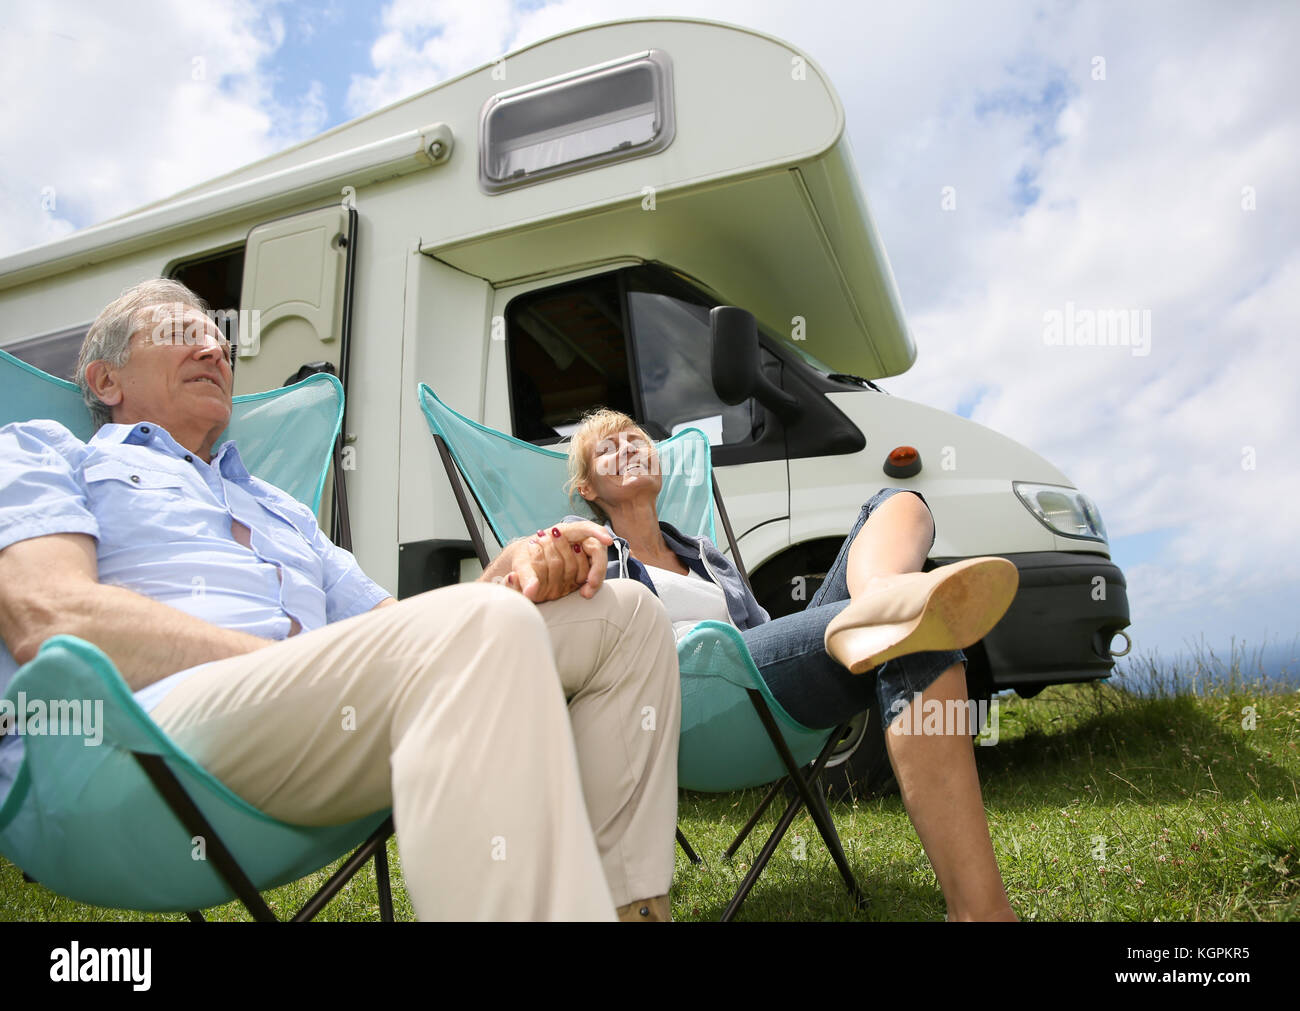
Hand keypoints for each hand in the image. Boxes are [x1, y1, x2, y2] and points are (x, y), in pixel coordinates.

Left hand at [490, 522, 612, 602]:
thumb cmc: (523, 559)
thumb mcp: (521, 565)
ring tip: (587, 593)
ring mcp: (582, 552)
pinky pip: (593, 572)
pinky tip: (585, 593)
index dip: (597, 532)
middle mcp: (577, 539)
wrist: (524, 563)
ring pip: (598, 562)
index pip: (584, 528)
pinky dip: (591, 583)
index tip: (607, 540)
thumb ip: (525, 576)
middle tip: (592, 583)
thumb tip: (530, 591)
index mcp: (564, 530)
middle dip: (598, 566)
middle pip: (596, 547)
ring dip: (596, 577)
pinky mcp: (584, 565)